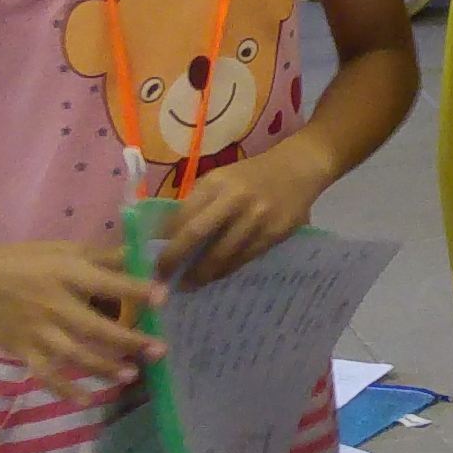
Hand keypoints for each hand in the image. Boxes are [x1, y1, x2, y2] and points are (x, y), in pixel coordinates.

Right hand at [0, 236, 161, 399]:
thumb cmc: (22, 261)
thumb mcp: (62, 250)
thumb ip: (100, 256)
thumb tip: (140, 255)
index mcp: (66, 274)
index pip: (108, 283)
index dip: (135, 290)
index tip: (163, 297)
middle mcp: (54, 305)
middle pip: (96, 327)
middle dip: (129, 341)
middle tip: (159, 350)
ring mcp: (37, 331)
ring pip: (76, 355)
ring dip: (105, 368)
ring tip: (131, 375)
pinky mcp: (22, 350)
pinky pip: (45, 375)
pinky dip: (64, 389)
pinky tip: (85, 400)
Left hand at [151, 139, 334, 286]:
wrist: (299, 167)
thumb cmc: (251, 176)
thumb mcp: (221, 179)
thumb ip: (199, 203)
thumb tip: (168, 238)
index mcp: (215, 183)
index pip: (181, 217)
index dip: (164, 242)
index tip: (153, 261)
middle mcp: (235, 198)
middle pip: (195, 236)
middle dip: (174, 261)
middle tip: (162, 282)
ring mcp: (257, 217)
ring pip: (221, 255)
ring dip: (201, 274)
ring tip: (188, 285)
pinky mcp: (275, 233)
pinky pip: (244, 259)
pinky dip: (226, 270)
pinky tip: (216, 276)